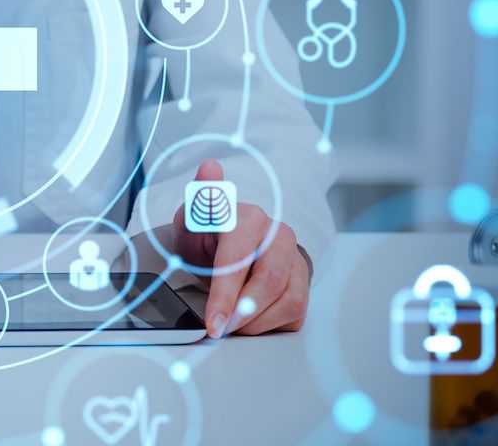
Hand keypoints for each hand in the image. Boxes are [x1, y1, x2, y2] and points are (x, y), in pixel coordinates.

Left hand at [171, 159, 308, 336]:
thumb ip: (200, 197)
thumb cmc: (210, 232)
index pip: (239, 260)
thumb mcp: (195, 215)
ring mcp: (295, 260)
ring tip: (232, 322)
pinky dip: (270, 324)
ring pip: (287, 301)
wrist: (231, 242)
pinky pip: (295, 313)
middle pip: (269, 283)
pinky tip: (250, 319)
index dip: (224, 295)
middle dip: (242, 313)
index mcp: (251, 219)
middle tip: (221, 329)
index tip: (213, 322)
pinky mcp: (303, 282)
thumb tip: (208, 169)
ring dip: (256, 322)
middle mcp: (280, 238)